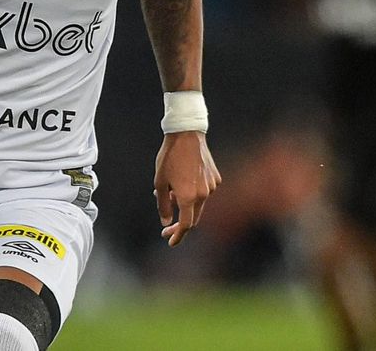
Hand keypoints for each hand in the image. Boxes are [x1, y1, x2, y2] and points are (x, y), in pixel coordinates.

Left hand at [153, 130, 219, 246]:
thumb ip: (162, 205)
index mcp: (188, 197)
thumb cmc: (169, 157)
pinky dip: (193, 194)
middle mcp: (203, 194)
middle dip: (180, 225)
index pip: (185, 225)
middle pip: (193, 218)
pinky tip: (182, 182)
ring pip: (198, 204)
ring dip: (185, 205)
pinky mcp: (216, 178)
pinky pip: (204, 192)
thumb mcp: (159, 181)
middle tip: (166, 227)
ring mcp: (212, 186)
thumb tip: (166, 222)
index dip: (177, 235)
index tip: (170, 241)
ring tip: (169, 194)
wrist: (186, 134)